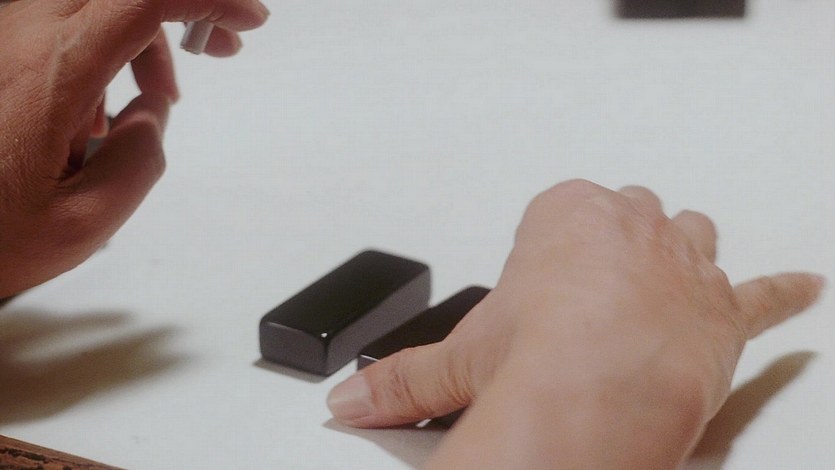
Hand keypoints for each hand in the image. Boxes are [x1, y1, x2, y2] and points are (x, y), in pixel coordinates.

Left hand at [0, 0, 268, 296]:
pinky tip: (105, 104)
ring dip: (143, 36)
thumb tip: (150, 111)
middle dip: (185, 9)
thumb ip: (142, 158)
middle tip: (222, 45)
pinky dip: (107, 49)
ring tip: (157, 97)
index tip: (246, 17)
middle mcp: (22, 37)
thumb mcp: (85, 221)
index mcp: (52, 71)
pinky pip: (67, 24)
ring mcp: (5, 38)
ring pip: (98, 4)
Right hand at [327, 180, 823, 467]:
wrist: (599, 388)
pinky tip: (803, 286)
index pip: (563, 210)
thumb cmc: (538, 350)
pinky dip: (785, 291)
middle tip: (595, 288)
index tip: (540, 285)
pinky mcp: (725, 312)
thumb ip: (400, 379)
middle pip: (632, 215)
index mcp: (565, 218)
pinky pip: (766, 293)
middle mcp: (630, 227)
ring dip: (684, 252)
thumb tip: (348, 403)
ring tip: (673, 276)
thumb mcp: (459, 361)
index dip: (553, 248)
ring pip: (693, 235)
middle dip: (617, 243)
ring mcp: (684, 263)